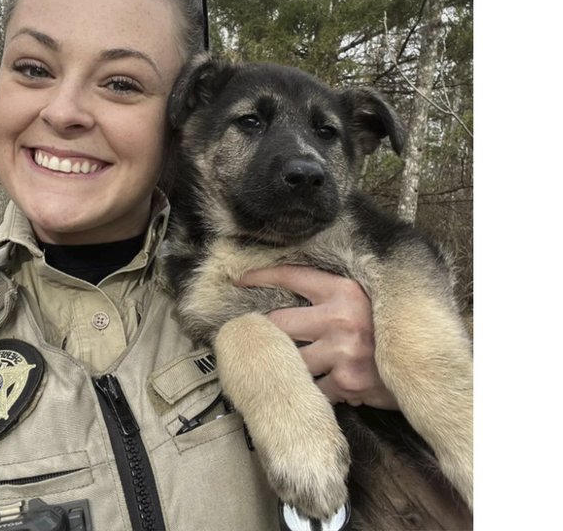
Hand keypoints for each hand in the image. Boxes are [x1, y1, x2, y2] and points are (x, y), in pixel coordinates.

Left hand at [239, 265, 399, 409]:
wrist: (427, 367)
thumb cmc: (389, 332)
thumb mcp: (367, 301)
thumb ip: (333, 296)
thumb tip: (286, 291)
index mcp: (344, 291)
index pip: (292, 276)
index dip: (260, 277)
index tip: (239, 280)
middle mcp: (341, 318)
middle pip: (277, 323)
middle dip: (262, 332)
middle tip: (251, 336)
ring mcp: (342, 352)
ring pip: (289, 359)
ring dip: (285, 366)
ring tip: (279, 367)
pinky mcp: (345, 382)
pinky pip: (309, 388)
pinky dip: (309, 391)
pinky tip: (314, 390)